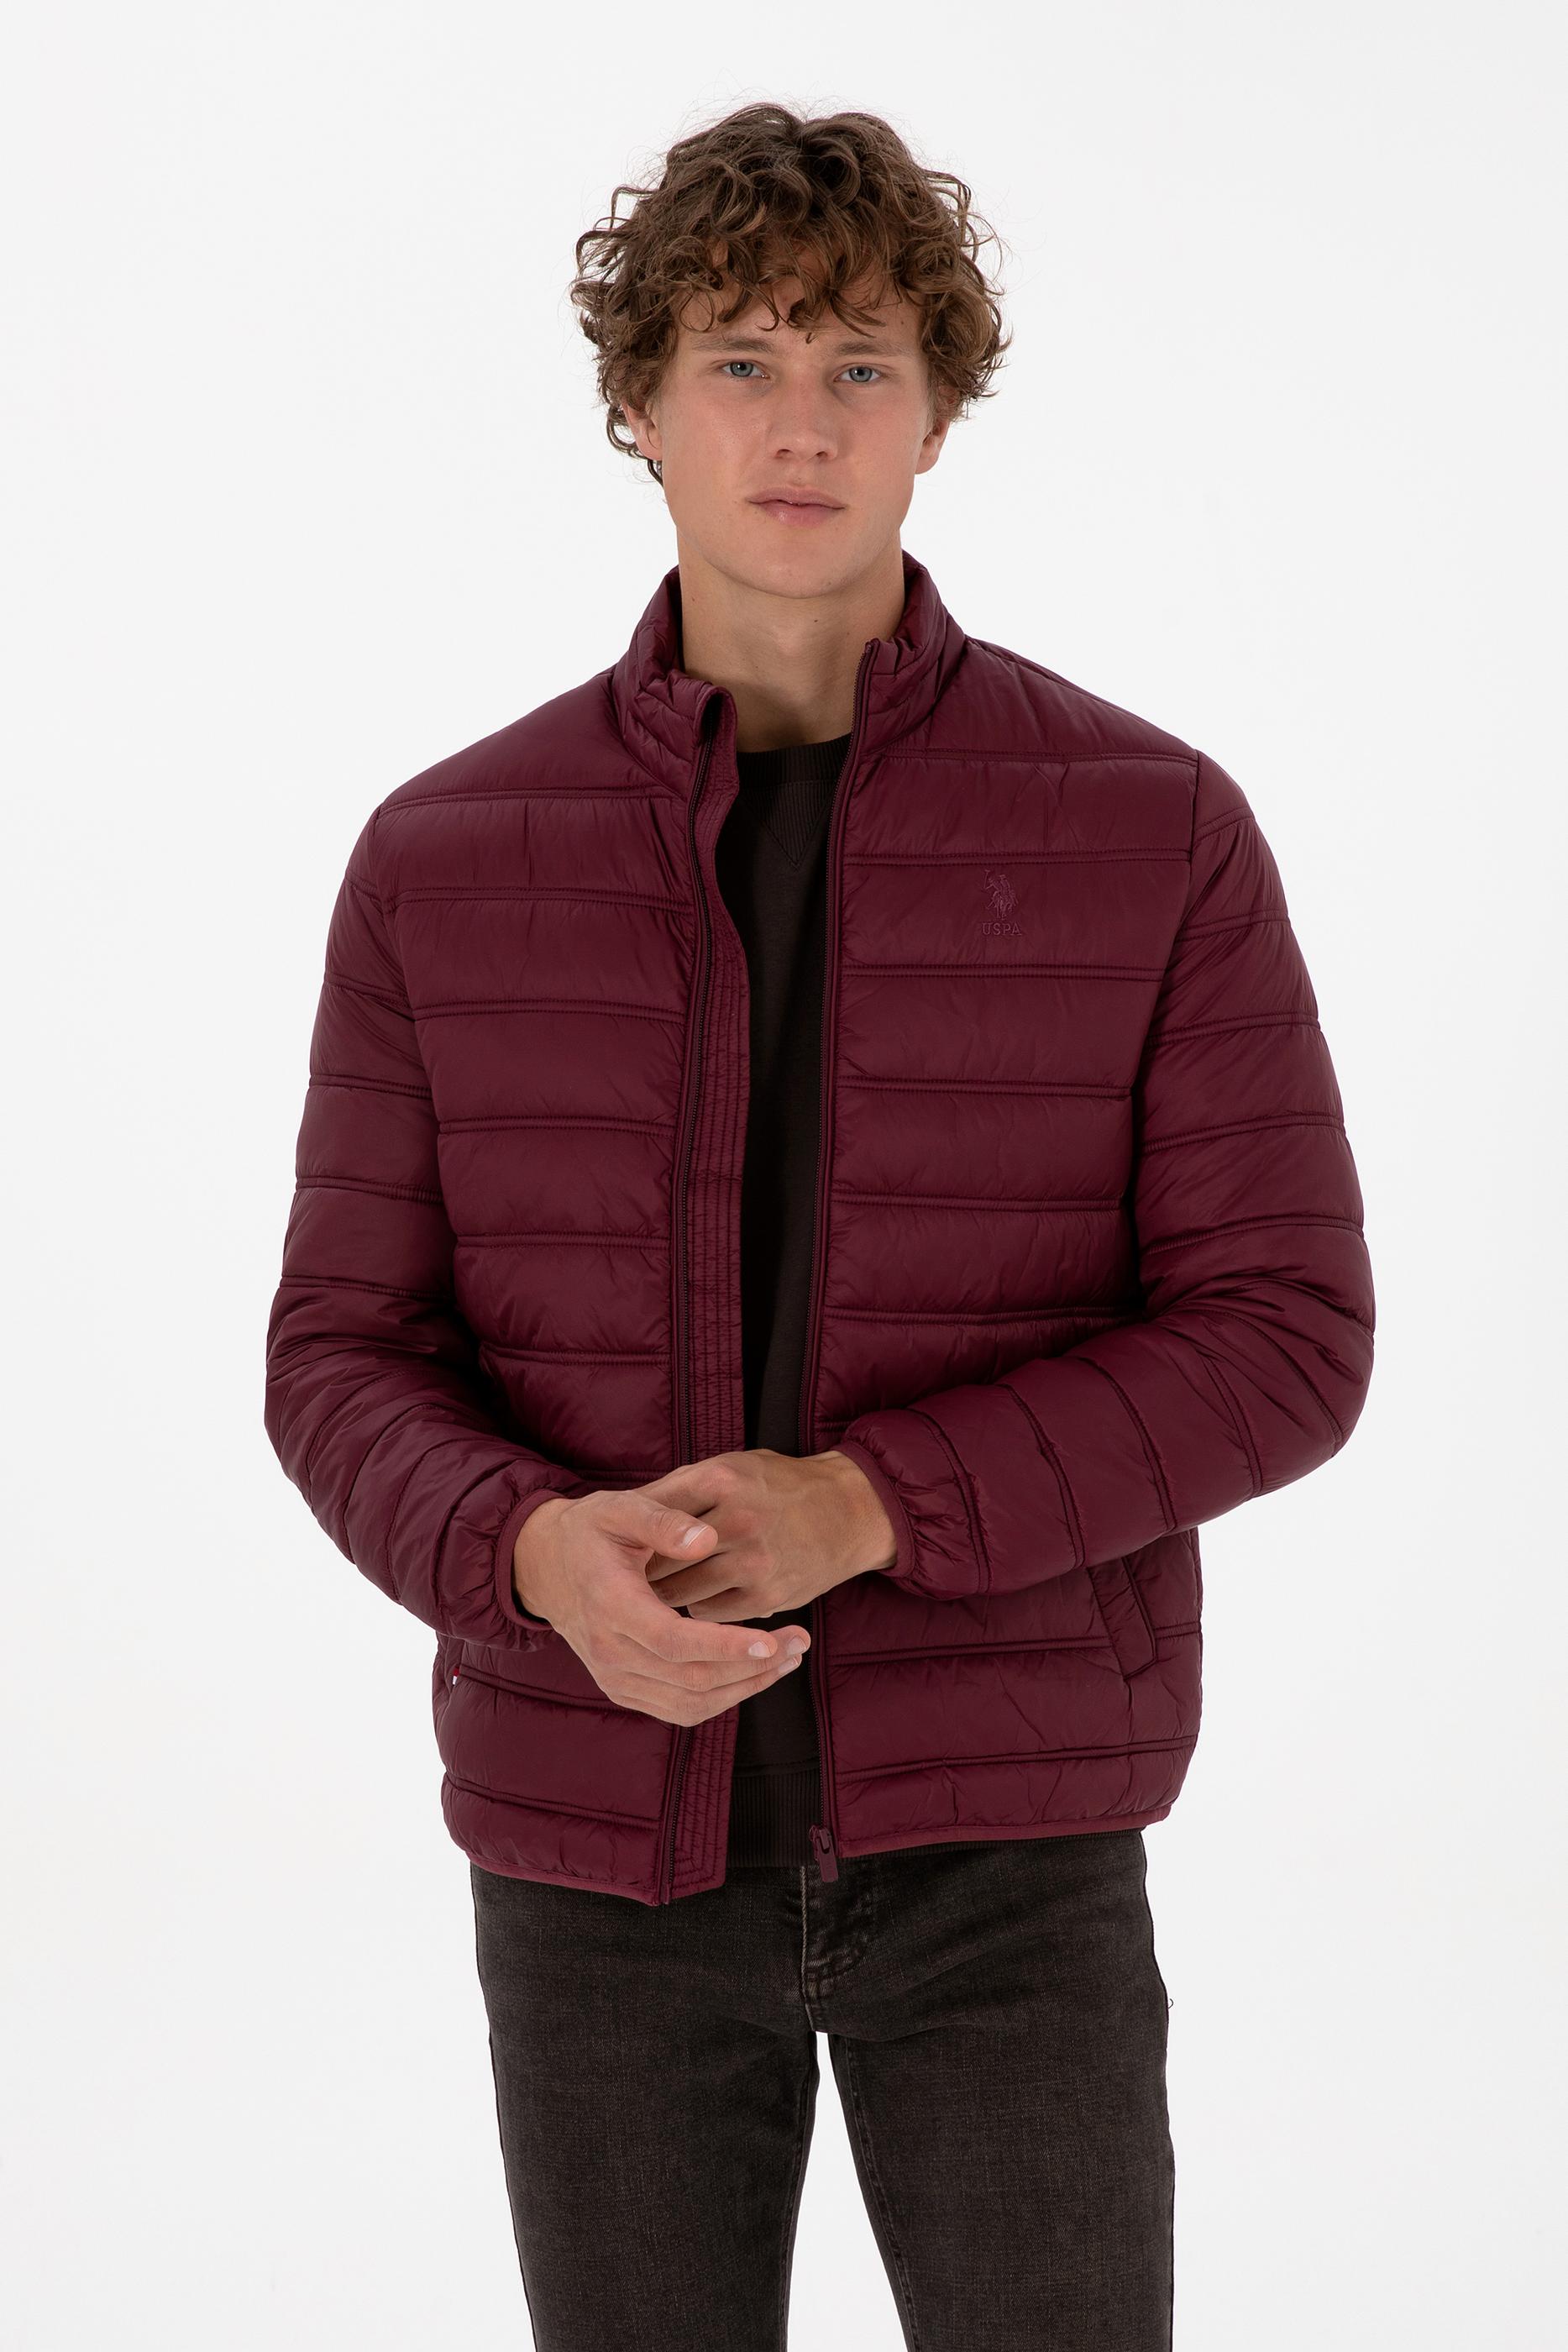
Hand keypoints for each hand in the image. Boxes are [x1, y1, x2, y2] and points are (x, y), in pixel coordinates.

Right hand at [511, 1487, 810, 1724]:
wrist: (547, 1567)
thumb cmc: (591, 1531)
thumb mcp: (620, 1509)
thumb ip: (662, 1521)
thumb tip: (708, 1539)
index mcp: (609, 1605)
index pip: (672, 1640)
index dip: (724, 1646)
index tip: (771, 1640)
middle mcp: (608, 1651)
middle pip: (689, 1678)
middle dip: (752, 1667)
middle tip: (800, 1641)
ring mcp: (614, 1677)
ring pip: (689, 1702)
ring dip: (745, 1687)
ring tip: (789, 1658)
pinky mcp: (623, 1689)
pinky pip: (679, 1709)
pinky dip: (722, 1698)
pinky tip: (755, 1673)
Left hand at [639, 1447, 896, 1618]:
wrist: (849, 1512)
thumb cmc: (776, 1487)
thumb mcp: (731, 1468)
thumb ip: (679, 1490)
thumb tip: (623, 1516)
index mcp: (721, 1478)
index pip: (652, 1511)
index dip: (631, 1534)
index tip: (620, 1547)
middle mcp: (739, 1518)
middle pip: (661, 1557)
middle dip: (641, 1570)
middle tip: (628, 1577)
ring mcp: (755, 1560)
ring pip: (680, 1592)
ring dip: (665, 1595)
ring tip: (658, 1589)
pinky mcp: (768, 1596)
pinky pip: (708, 1614)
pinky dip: (697, 1609)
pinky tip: (698, 1598)